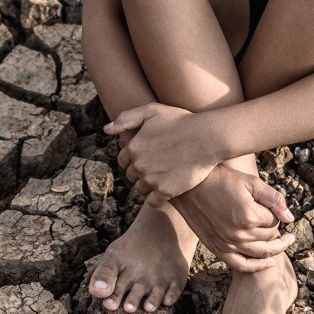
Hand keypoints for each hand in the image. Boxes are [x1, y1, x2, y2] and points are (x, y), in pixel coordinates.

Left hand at [106, 102, 227, 203]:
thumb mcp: (152, 111)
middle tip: (157, 167)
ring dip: (148, 186)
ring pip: (141, 189)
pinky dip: (157, 198)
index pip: (123, 161)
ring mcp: (151, 179)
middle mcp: (139, 165)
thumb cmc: (182, 121)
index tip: (146, 158)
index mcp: (133, 147)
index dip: (133, 160)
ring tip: (163, 178)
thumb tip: (106, 130)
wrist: (208, 137)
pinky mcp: (165, 191)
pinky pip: (152, 202)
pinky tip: (167, 190)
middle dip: (140, 172)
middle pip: (131, 176)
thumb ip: (126, 118)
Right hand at [169, 162, 295, 272]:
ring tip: (284, 241)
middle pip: (269, 238)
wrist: (189, 186)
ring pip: (260, 253)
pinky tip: (269, 262)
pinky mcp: (217, 248)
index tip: (270, 207)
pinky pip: (241, 265)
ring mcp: (228, 244)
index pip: (274, 222)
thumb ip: (274, 199)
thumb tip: (290, 218)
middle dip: (276, 230)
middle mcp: (240, 234)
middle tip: (282, 224)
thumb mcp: (251, 182)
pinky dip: (256, 267)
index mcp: (250, 216)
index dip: (276, 214)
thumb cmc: (220, 179)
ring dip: (275, 248)